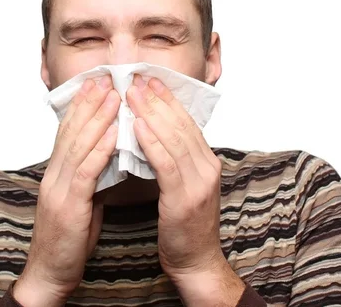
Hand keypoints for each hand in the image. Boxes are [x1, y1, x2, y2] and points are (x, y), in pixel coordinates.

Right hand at [14, 76, 119, 306]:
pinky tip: (113, 132)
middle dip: (89, 103)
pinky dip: (100, 149)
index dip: (82, 107)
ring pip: (78, 145)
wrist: (50, 273)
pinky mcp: (68, 205)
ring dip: (97, 117)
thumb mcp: (80, 201)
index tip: (96, 85)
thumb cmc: (68, 238)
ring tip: (113, 95)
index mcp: (57, 174)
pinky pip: (86, 171)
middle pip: (72, 131)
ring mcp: (58, 189)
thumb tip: (109, 156)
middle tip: (105, 78)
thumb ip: (90, 177)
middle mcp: (54, 175)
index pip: (69, 133)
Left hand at [127, 75, 244, 304]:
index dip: (168, 99)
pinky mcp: (185, 198)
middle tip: (137, 79)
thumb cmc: (186, 226)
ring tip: (132, 93)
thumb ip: (177, 160)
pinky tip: (137, 125)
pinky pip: (166, 163)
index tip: (150, 80)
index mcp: (208, 162)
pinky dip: (151, 141)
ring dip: (151, 112)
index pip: (187, 122)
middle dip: (157, 99)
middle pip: (180, 124)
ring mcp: (199, 182)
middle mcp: (208, 167)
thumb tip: (156, 135)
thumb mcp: (185, 186)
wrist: (197, 262)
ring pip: (174, 138)